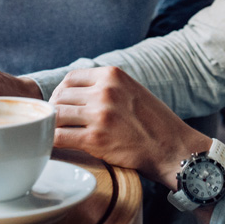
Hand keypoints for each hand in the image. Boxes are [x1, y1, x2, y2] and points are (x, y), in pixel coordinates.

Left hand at [49, 66, 210, 186]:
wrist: (172, 148)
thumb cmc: (153, 123)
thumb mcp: (131, 90)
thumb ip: (107, 87)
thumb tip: (74, 92)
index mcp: (112, 75)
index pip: (70, 78)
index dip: (61, 93)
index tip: (63, 106)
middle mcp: (105, 91)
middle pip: (60, 96)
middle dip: (55, 110)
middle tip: (57, 123)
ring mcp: (100, 115)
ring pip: (56, 115)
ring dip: (53, 126)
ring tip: (57, 134)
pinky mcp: (96, 139)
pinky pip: (59, 137)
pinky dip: (52, 142)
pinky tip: (55, 146)